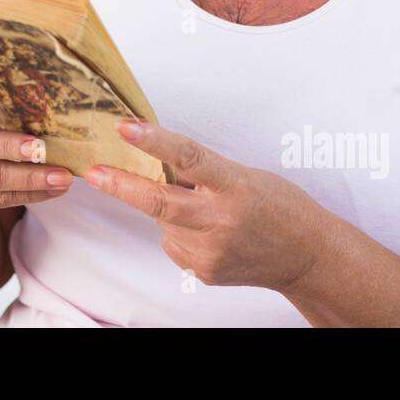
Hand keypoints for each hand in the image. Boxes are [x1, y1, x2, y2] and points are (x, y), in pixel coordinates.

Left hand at [84, 120, 326, 291]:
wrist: (306, 257)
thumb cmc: (278, 206)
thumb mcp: (245, 175)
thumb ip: (203, 172)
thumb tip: (157, 162)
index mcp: (235, 186)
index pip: (189, 157)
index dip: (154, 141)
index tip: (125, 128)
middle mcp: (221, 221)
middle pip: (159, 201)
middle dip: (120, 185)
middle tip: (93, 172)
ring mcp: (210, 251)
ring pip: (164, 221)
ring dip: (168, 209)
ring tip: (204, 209)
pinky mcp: (203, 271)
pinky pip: (174, 242)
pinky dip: (180, 231)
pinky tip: (210, 232)